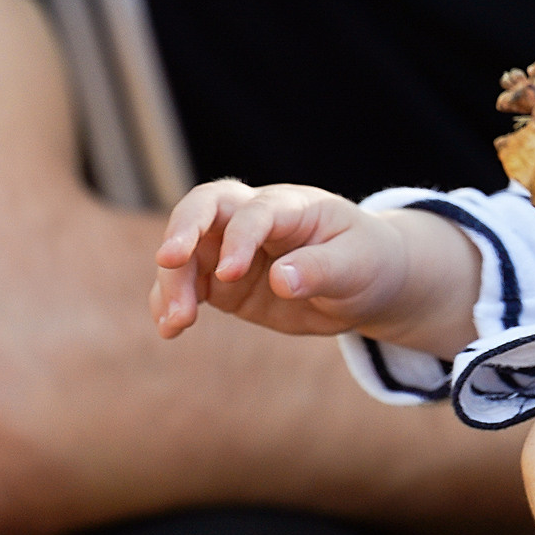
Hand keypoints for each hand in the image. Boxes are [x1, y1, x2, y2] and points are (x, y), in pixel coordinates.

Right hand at [152, 179, 466, 346]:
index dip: (240, 237)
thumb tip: (281, 280)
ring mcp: (233, 248)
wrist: (364, 282)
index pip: (257, 210)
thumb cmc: (365, 261)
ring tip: (176, 322)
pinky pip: (186, 285)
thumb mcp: (357, 266)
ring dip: (172, 281)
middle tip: (168, 261)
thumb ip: (320, 269)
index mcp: (293, 206)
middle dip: (182, 229)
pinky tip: (169, 329)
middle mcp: (256, 219)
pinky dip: (169, 303)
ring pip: (187, 251)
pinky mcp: (222, 282)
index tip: (230, 274)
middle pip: (205, 207)